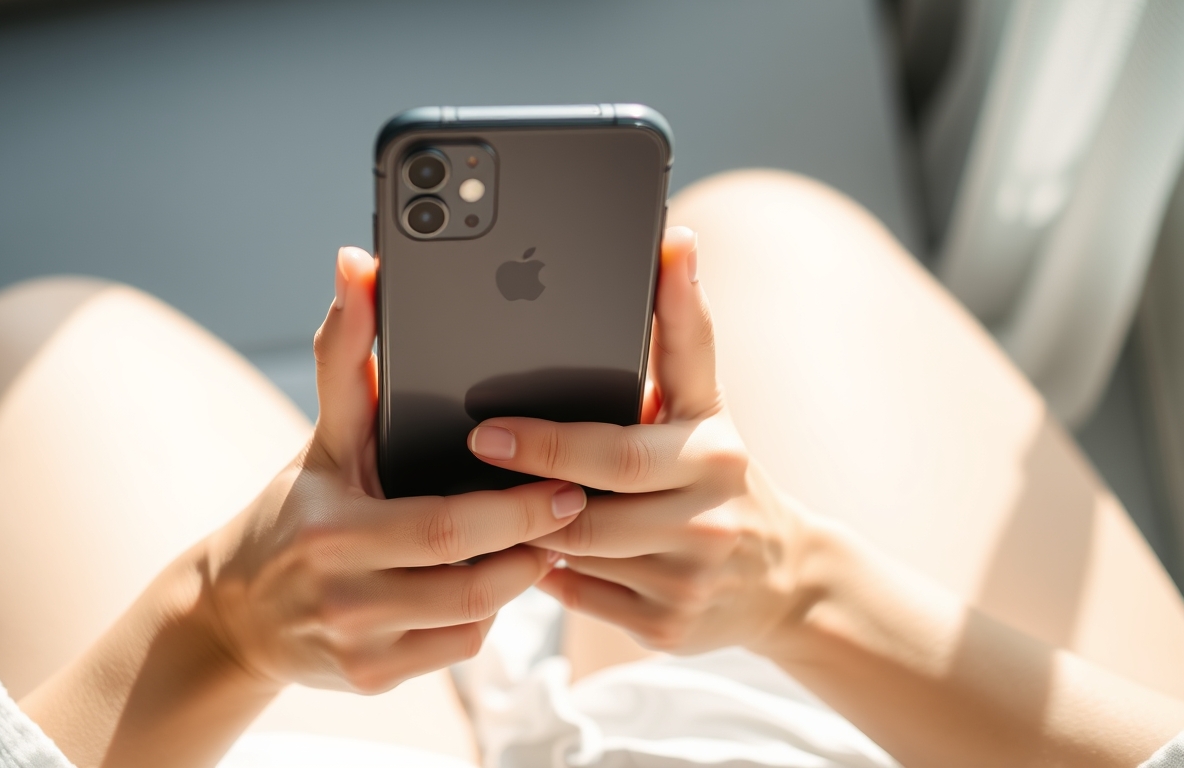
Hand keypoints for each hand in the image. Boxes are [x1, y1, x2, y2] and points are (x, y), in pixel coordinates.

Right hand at [205, 246, 585, 693]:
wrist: (235, 608)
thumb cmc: (293, 509)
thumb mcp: (323, 435)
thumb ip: (346, 353)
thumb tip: (356, 264)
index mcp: (334, 532)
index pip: (446, 528)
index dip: (516, 511)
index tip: (566, 484)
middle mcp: (344, 597)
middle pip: (471, 580)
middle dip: (533, 543)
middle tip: (573, 508)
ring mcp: (358, 647)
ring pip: (474, 617)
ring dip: (517, 578)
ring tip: (540, 536)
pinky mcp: (372, 680)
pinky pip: (456, 648)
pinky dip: (484, 614)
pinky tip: (491, 577)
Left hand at [466, 227, 809, 654]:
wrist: (784, 577)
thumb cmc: (723, 473)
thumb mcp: (709, 402)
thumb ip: (684, 326)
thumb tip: (676, 239)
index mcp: (710, 458)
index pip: (613, 454)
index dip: (543, 444)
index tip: (482, 431)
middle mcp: (703, 524)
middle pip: (584, 513)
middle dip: (524, 494)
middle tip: (474, 466)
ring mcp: (686, 584)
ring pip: (574, 558)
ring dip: (529, 532)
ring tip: (498, 501)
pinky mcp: (666, 629)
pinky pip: (580, 598)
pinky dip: (550, 574)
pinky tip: (534, 549)